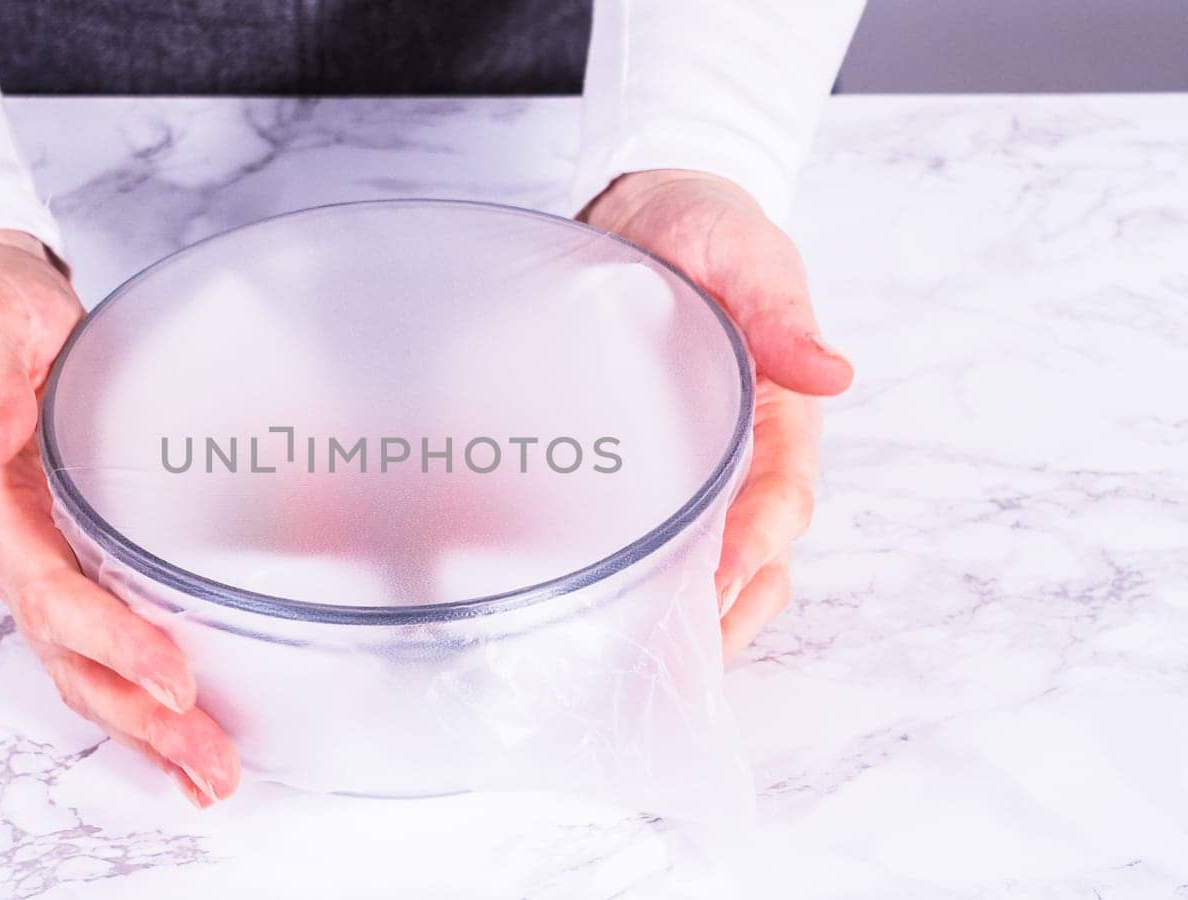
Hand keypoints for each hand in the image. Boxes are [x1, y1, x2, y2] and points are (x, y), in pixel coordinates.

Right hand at [0, 229, 240, 805]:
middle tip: (212, 764)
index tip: (176, 678)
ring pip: (85, 671)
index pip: (50, 593)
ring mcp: (39, 567)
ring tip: (213, 775)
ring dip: (149, 729)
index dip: (112, 641)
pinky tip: (188, 735)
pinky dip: (143, 700)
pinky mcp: (70, 565)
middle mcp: (12, 554)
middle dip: (142, 719)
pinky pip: (101, 648)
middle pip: (71, 659)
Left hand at [581, 170, 853, 659]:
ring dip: (703, 613)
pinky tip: (625, 619)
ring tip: (654, 662)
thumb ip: (778, 309)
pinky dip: (663, 583)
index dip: (759, 538)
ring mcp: (708, 464)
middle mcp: (751, 450)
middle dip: (730, 603)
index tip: (725, 570)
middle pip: (761, 549)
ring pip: (724, 559)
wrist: (651, 214)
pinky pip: (673, 536)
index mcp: (782, 409)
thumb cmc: (704, 230)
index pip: (784, 492)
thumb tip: (836, 372)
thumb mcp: (744, 254)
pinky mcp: (661, 466)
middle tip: (679, 651)